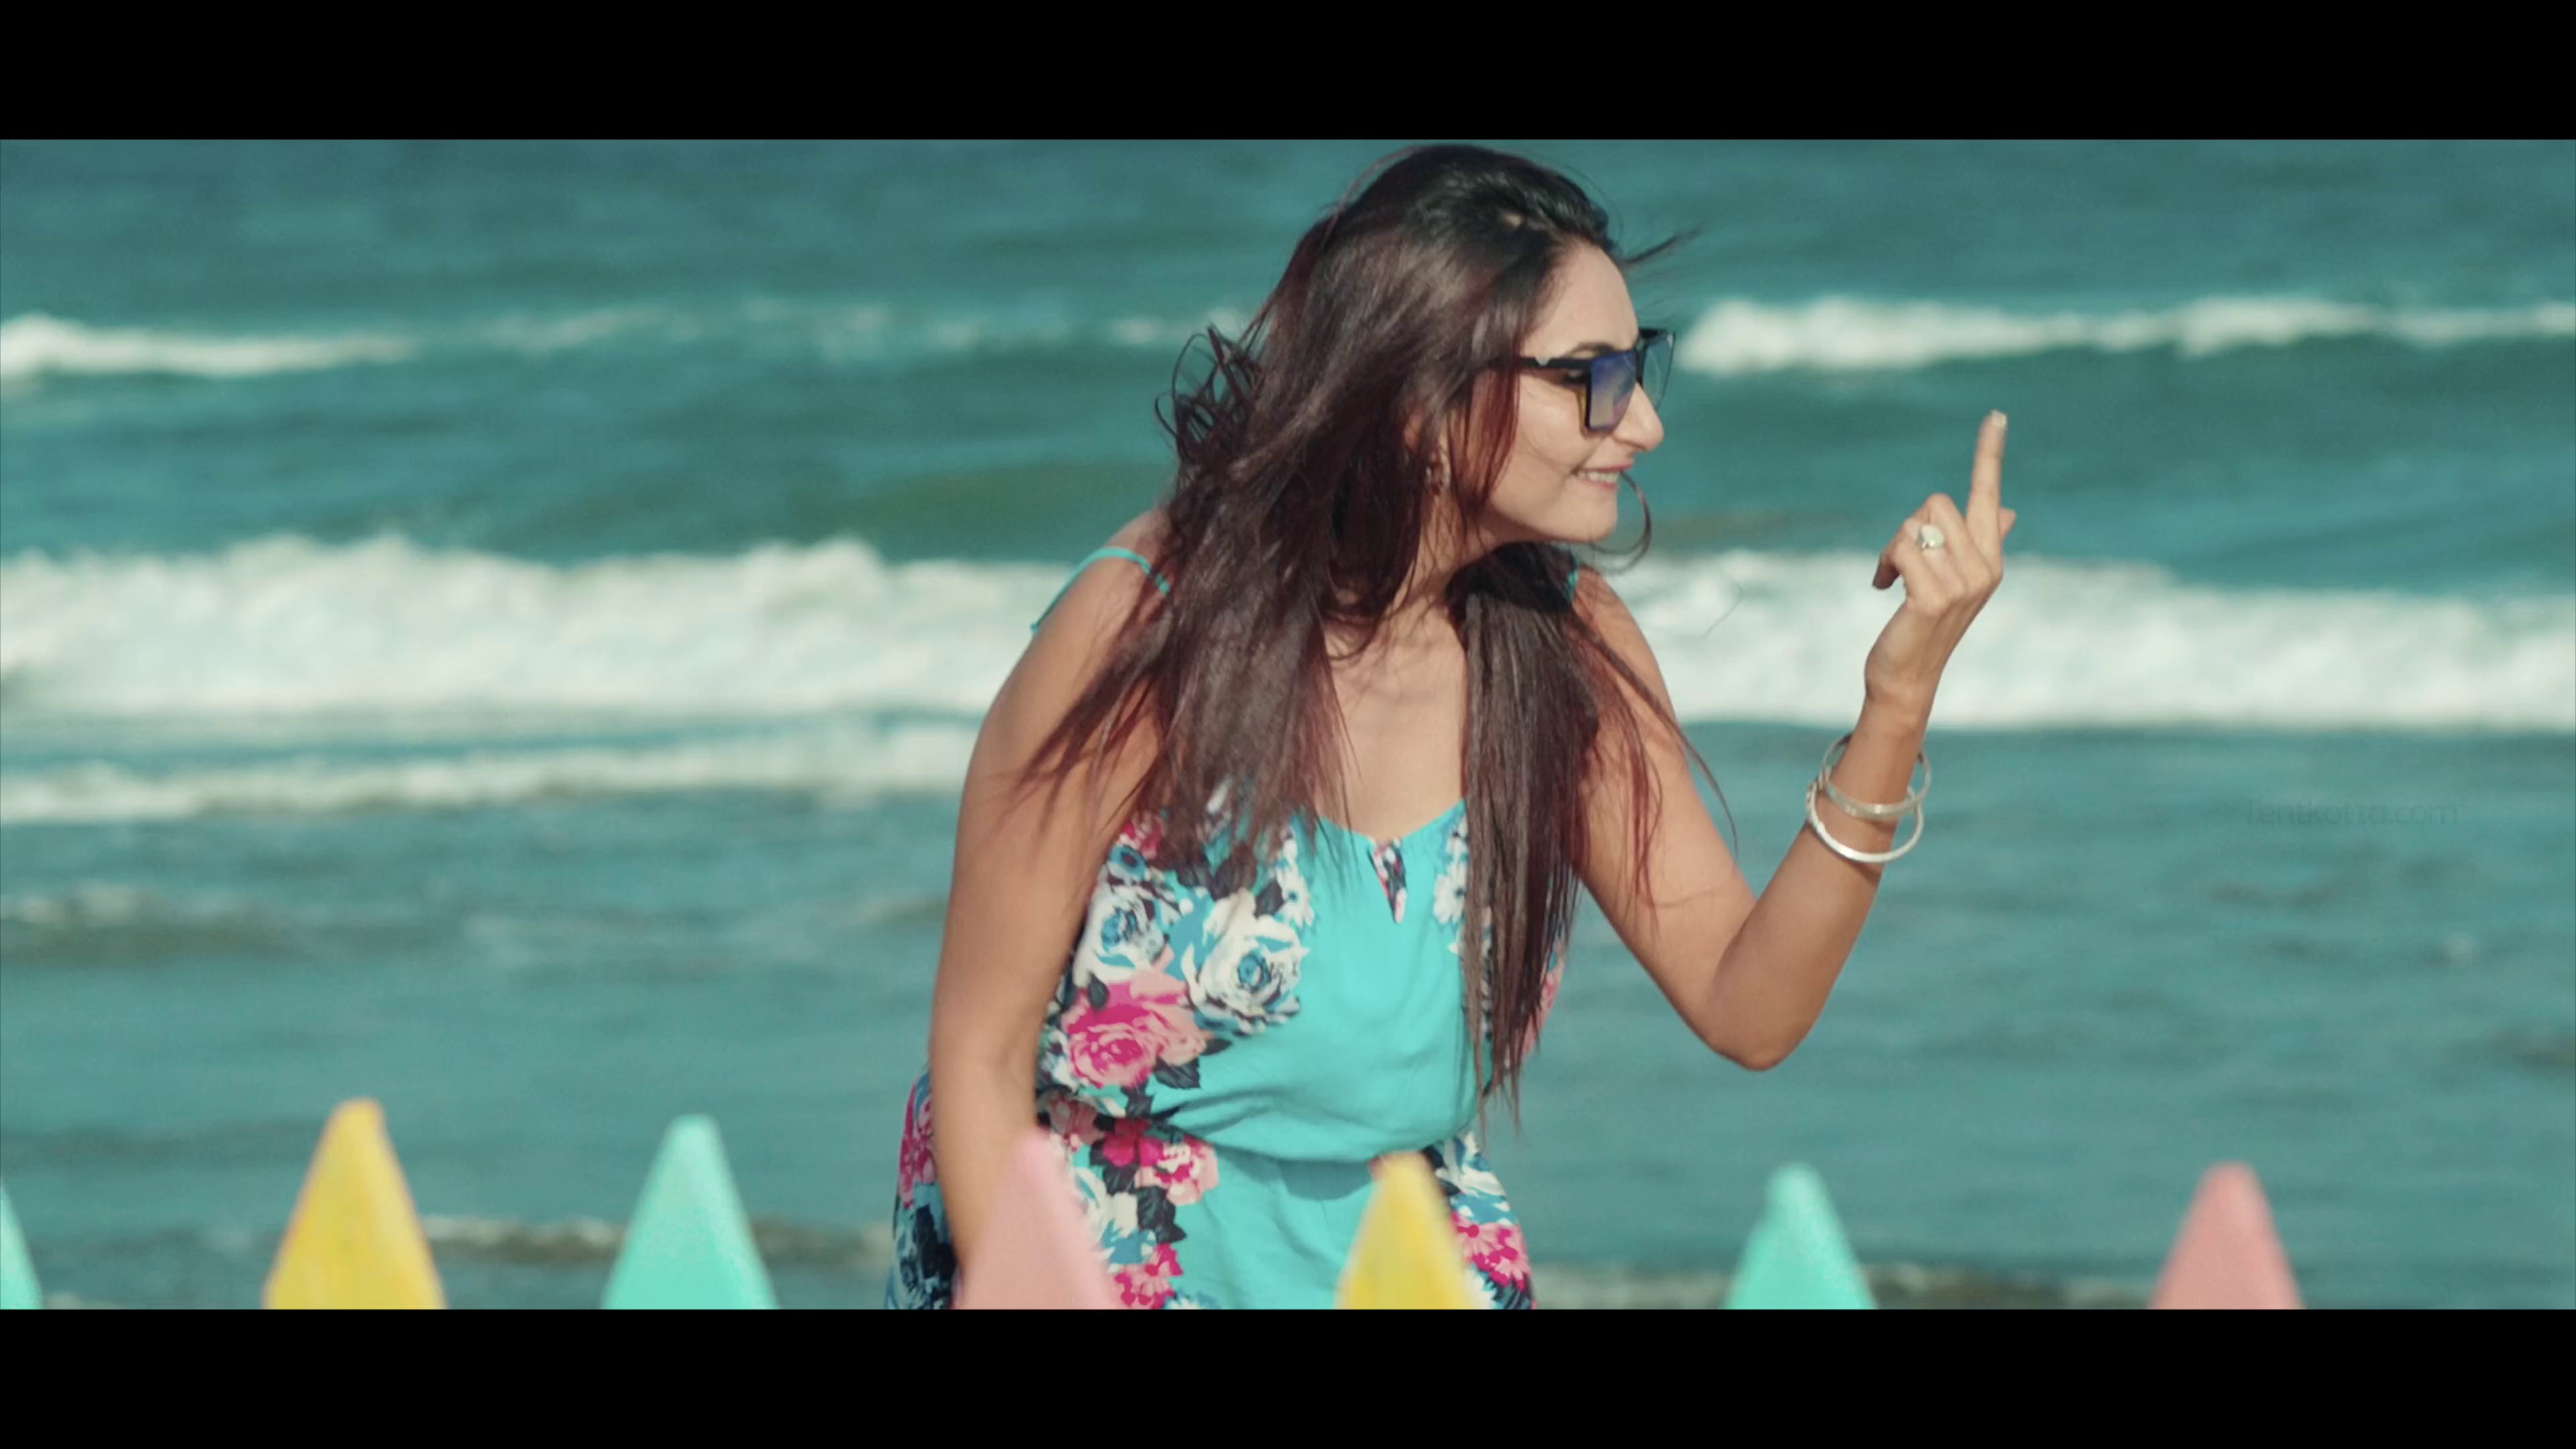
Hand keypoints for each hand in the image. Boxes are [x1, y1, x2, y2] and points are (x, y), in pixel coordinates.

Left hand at [1864, 412, 2016, 715]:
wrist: (1908, 677)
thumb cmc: (1926, 626)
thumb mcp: (1957, 582)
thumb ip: (1982, 543)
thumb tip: (2008, 512)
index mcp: (1990, 559)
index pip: (1990, 496)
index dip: (1989, 455)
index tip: (1996, 416)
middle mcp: (1985, 568)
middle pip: (1936, 505)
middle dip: (1908, 529)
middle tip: (1900, 564)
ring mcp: (1963, 584)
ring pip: (1914, 526)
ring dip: (1892, 549)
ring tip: (1894, 580)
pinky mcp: (1935, 597)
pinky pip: (1901, 550)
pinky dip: (1884, 565)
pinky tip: (1885, 588)